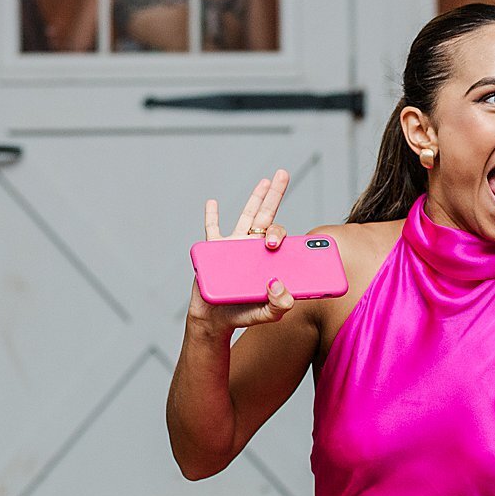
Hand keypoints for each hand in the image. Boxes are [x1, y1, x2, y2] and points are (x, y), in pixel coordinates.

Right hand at [188, 170, 296, 332]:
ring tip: (265, 180)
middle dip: (275, 196)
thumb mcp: (267, 314)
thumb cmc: (243, 314)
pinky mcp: (213, 252)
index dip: (280, 233)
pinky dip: (211, 216)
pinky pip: (212, 230)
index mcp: (269, 259)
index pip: (279, 237)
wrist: (215, 321)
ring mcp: (233, 247)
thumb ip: (279, 304)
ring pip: (245, 217)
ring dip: (254, 197)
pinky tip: (212, 202)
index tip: (274, 243)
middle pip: (265, 217)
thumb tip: (281, 286)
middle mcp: (253, 248)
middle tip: (282, 174)